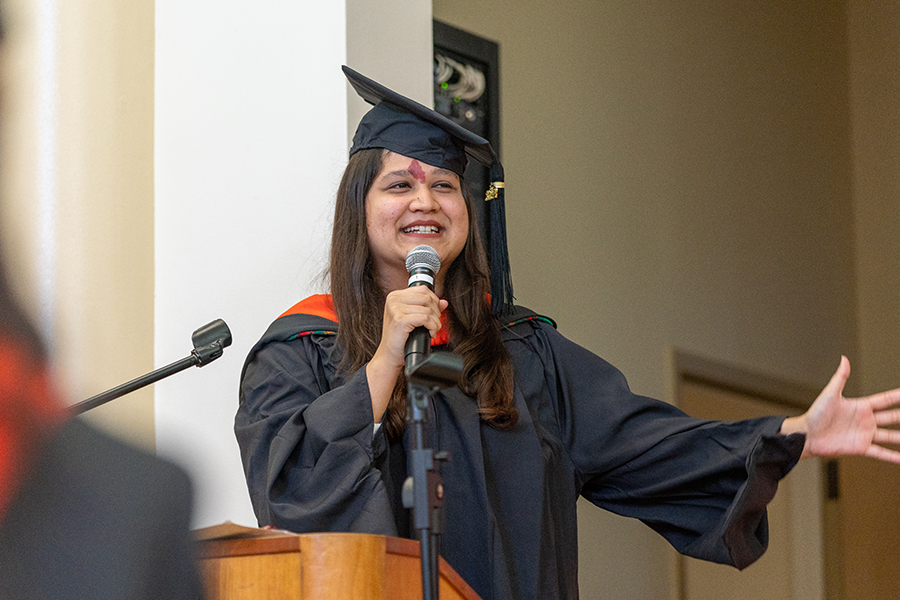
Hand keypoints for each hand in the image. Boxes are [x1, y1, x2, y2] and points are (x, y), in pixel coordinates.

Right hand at [365, 287, 447, 421]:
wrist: (389, 355)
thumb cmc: (401, 338)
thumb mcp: (414, 319)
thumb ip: (427, 308)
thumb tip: (444, 301)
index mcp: (395, 296)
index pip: (423, 289)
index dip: (434, 301)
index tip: (434, 314)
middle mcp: (393, 299)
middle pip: (427, 298)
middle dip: (436, 312)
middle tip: (434, 324)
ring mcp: (395, 309)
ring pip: (428, 309)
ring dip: (436, 322)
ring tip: (432, 330)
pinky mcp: (400, 320)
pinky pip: (425, 318)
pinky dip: (432, 326)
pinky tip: (430, 333)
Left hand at [781, 356, 899, 462]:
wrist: (807, 435)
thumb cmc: (816, 414)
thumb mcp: (830, 394)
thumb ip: (840, 377)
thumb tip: (844, 359)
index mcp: (861, 406)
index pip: (885, 400)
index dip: (897, 396)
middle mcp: (866, 420)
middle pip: (892, 417)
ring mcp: (865, 434)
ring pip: (891, 436)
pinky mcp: (861, 447)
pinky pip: (881, 453)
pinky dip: (892, 457)